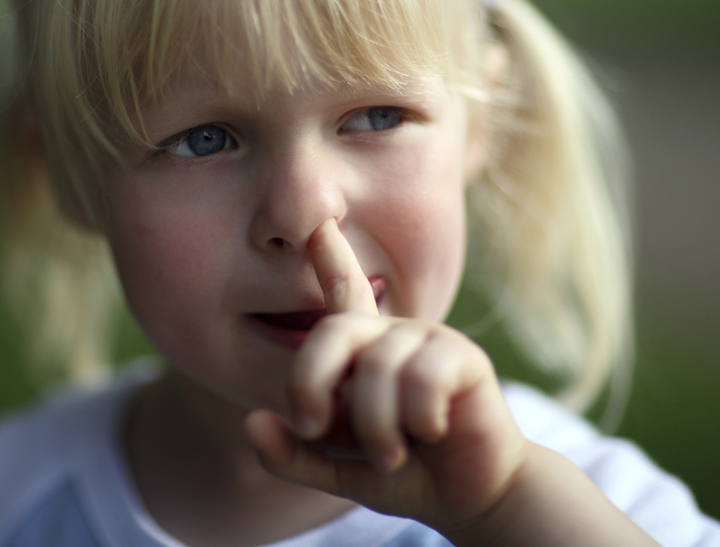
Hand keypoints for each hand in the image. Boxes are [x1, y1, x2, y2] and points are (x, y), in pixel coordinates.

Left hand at [244, 219, 527, 538]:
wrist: (468, 496)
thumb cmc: (403, 473)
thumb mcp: (335, 468)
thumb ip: (292, 453)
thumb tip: (251, 424)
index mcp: (363, 349)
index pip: (343, 290)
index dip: (330, 256)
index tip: (318, 223)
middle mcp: (392, 333)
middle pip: (334, 331)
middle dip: (310, 380)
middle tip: (311, 428)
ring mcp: (428, 339)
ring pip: (377, 368)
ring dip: (376, 429)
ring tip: (392, 456)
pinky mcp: (463, 357)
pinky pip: (421, 380)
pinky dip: (417, 421)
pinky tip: (432, 433)